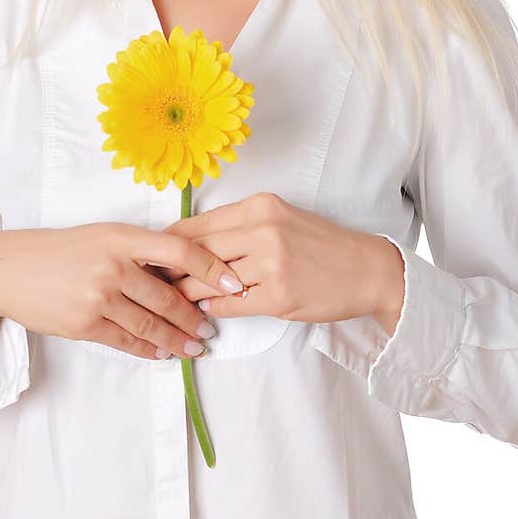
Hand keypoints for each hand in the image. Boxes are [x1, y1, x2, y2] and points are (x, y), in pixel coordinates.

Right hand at [0, 223, 243, 361]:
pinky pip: (127, 341)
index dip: (212, 268)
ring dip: (178, 339)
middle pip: (169, 297)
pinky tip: (163, 353)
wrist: (8, 270)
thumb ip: (139, 250)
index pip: (180, 251)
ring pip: (151, 325)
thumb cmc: (62, 250)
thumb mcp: (102, 236)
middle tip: (212, 328)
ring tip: (196, 347)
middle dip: (195, 317)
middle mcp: (113, 265)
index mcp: (122, 237)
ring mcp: (98, 297)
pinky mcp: (84, 324)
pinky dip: (150, 349)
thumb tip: (185, 269)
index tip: (234, 283)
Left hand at [156, 192, 403, 324]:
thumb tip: (189, 244)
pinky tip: (208, 312)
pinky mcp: (280, 295)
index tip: (150, 258)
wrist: (368, 269)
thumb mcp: (280, 220)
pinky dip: (214, 310)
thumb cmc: (322, 246)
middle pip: (196, 252)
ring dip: (188, 295)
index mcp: (259, 206)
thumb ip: (238, 228)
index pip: (196, 225)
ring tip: (172, 303)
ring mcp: (271, 263)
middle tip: (150, 285)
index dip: (167, 245)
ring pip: (209, 281)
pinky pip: (230, 305)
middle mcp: (263, 229)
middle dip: (169, 271)